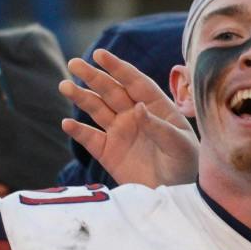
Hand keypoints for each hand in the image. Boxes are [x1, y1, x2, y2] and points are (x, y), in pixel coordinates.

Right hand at [58, 49, 198, 188]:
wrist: (174, 194)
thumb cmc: (186, 166)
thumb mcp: (179, 145)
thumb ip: (159, 126)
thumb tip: (138, 107)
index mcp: (155, 107)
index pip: (134, 82)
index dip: (117, 67)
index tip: (100, 54)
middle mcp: (135, 115)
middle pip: (111, 91)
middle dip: (93, 77)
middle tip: (74, 64)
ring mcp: (120, 133)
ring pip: (97, 109)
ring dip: (81, 97)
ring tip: (64, 86)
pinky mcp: (108, 153)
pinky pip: (90, 138)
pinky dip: (78, 131)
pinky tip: (67, 123)